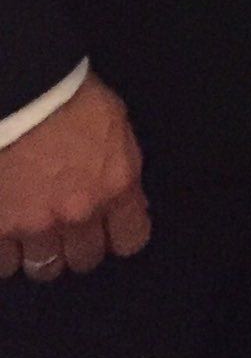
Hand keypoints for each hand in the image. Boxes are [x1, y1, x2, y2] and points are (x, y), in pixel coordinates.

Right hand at [0, 74, 150, 281]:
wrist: (20, 89)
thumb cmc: (70, 94)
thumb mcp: (114, 125)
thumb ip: (119, 170)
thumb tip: (122, 201)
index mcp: (115, 186)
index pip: (132, 239)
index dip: (119, 234)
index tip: (109, 227)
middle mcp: (79, 214)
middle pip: (85, 260)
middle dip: (77, 244)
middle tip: (65, 224)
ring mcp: (34, 225)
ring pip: (43, 267)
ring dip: (39, 251)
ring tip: (31, 229)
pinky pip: (4, 263)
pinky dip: (6, 251)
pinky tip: (6, 229)